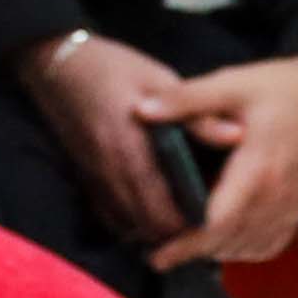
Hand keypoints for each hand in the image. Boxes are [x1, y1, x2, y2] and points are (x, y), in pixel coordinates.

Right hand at [22, 30, 198, 247]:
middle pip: (147, 227)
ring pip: (127, 227)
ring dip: (154, 230)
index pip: (162, 210)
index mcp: (132, 150)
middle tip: (203, 223)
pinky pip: (109, 217)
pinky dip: (131, 222)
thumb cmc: (114, 68)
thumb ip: (195, 116)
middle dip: (176, 233)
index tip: (215, 218)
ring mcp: (95, 179)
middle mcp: (110, 173)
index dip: (190, 225)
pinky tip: (151, 212)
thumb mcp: (161, 80)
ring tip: (182, 220)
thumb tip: (238, 136)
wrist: (59, 65)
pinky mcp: (85, 179)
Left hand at [145, 49, 297, 272]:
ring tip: (185, 246)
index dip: (184, 245)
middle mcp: (277, 197)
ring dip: (216, 252)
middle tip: (157, 252)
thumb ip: (186, 99)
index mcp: (258, 170)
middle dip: (191, 253)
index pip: (216, 224)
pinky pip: (269, 245)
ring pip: (247, 249)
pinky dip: (243, 249)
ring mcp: (292, 207)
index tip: (156, 255)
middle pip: (228, 243)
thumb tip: (141, 111)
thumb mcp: (233, 83)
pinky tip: (224, 240)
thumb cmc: (288, 87)